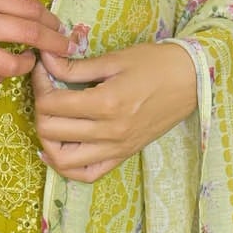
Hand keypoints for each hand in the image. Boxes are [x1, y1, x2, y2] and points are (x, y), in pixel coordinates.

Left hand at [31, 39, 198, 181]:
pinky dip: (65, 166)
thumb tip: (45, 60)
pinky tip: (56, 149)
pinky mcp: (123, 156)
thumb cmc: (156, 64)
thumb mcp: (115, 59)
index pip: (52, 104)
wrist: (192, 81)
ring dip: (47, 139)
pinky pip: (86, 174)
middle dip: (39, 108)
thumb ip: (76, 66)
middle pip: (52, 130)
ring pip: (63, 159)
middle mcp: (109, 132)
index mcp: (106, 103)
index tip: (43, 70)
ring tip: (48, 119)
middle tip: (45, 90)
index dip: (39, 85)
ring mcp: (117, 148)